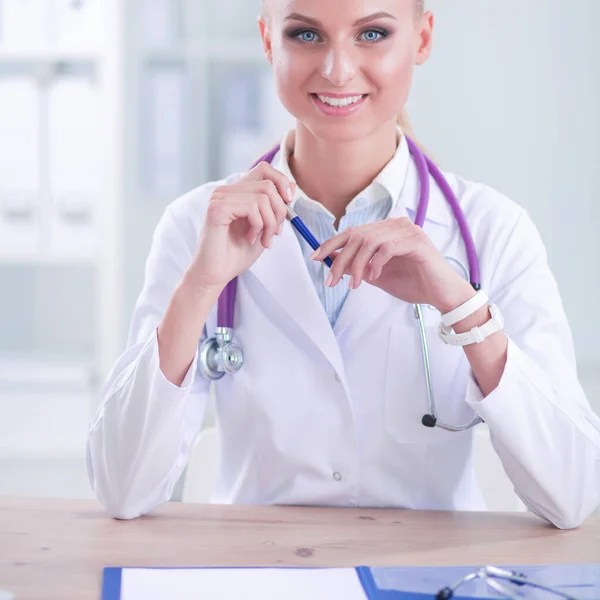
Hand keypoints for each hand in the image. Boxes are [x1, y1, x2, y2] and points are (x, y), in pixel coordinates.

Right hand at [188, 162, 294, 289]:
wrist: (216, 274)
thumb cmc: (236, 254)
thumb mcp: (263, 228)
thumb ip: (274, 207)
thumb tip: (291, 187)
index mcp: (236, 192)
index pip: (263, 169)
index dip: (281, 182)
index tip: (288, 203)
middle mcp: (225, 191)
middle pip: (268, 185)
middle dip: (280, 212)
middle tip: (275, 234)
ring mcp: (219, 197)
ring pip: (263, 197)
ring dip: (270, 223)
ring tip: (263, 240)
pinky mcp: (216, 208)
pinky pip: (252, 207)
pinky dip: (259, 226)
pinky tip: (250, 238)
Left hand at [310, 217, 474, 311]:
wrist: (442, 295)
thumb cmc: (413, 283)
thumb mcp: (377, 275)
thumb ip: (357, 266)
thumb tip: (332, 262)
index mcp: (386, 230)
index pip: (352, 231)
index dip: (331, 243)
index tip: (315, 258)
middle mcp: (396, 225)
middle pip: (357, 235)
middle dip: (340, 259)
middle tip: (332, 280)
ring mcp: (408, 231)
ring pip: (369, 241)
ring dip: (356, 265)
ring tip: (355, 284)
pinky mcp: (417, 242)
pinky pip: (386, 248)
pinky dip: (376, 264)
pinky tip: (375, 277)